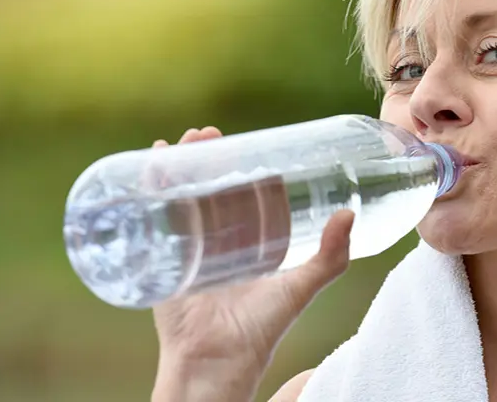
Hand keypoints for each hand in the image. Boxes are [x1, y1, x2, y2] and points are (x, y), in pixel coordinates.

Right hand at [150, 127, 353, 401]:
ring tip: (177, 143)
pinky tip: (147, 167)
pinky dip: (149, 190)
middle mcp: (222, 240)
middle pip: (210, 187)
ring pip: (181, 196)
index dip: (245, 165)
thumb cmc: (261, 329)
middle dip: (206, 157)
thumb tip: (349, 212)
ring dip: (177, 166)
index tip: (246, 141)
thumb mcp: (300, 287)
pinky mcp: (165, 257)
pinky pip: (153, 218)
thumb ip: (331, 257)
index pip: (248, 192)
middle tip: (206, 134)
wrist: (216, 362)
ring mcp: (191, 246)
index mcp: (254, 241)